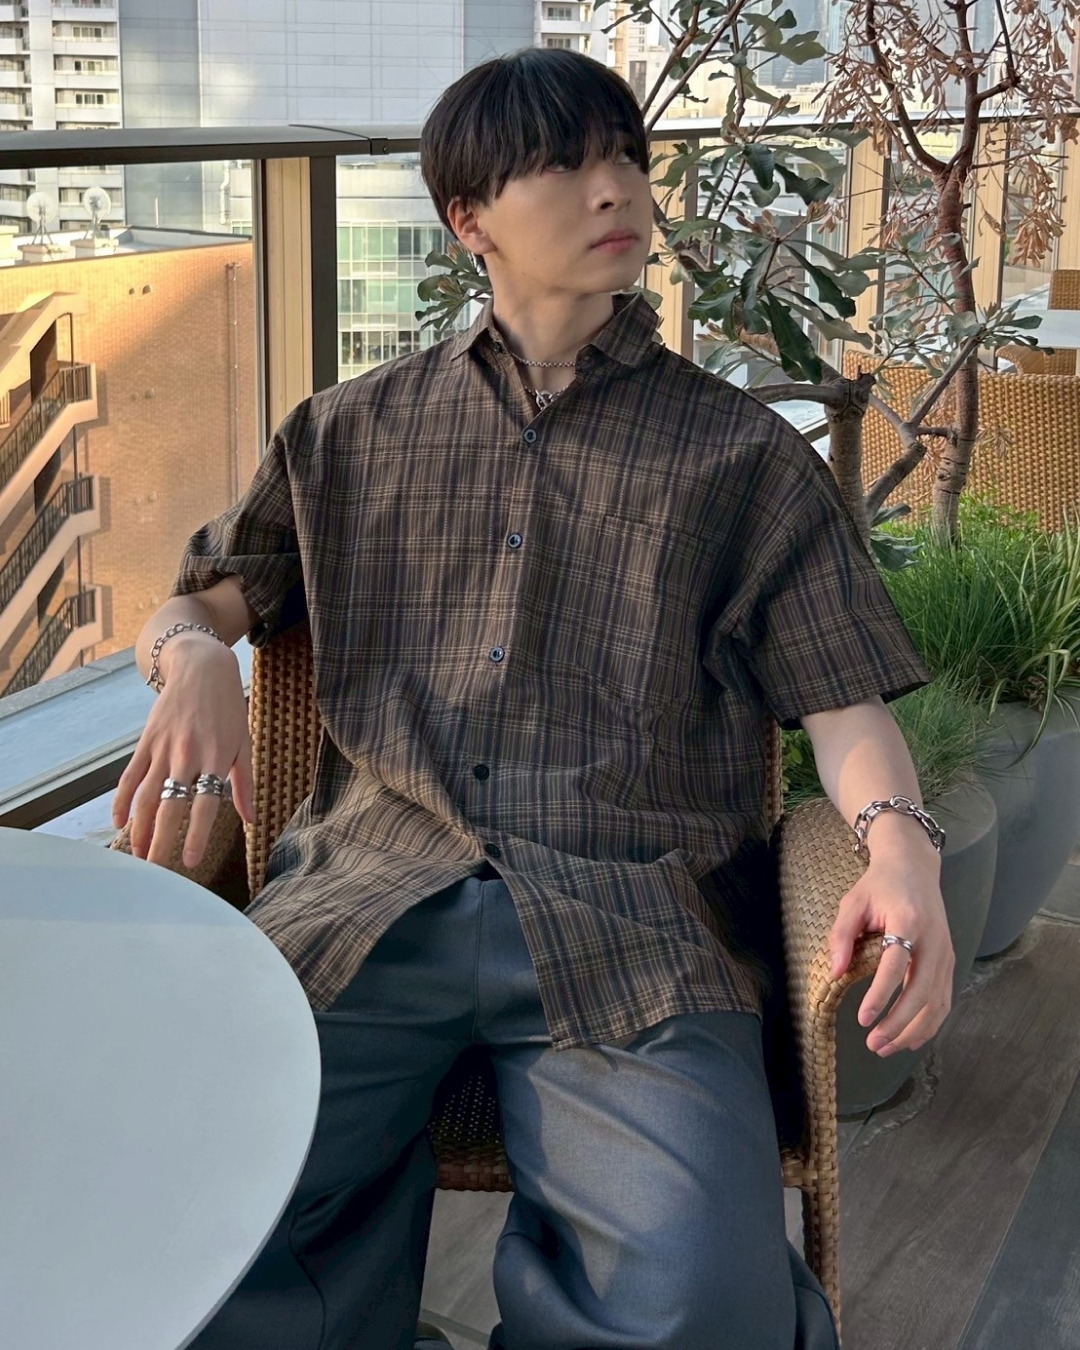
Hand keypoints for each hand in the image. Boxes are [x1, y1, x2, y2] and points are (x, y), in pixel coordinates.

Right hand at [112, 639, 253, 869]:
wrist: (201, 667)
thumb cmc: (228, 708)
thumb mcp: (243, 742)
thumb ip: (244, 784)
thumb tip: (250, 819)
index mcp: (216, 757)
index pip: (204, 805)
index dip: (195, 836)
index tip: (189, 862)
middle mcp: (187, 755)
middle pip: (169, 806)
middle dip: (160, 841)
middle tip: (154, 871)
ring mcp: (163, 748)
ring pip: (145, 795)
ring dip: (138, 828)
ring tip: (136, 855)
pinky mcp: (146, 741)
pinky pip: (129, 776)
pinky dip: (121, 801)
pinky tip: (118, 823)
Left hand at [828, 852, 954, 1056]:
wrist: (914, 867)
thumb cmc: (879, 885)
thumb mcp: (853, 902)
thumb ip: (842, 935)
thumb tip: (835, 973)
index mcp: (908, 920)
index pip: (896, 964)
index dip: (880, 994)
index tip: (862, 1018)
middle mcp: (934, 939)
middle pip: (921, 990)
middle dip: (898, 1023)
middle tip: (873, 1044)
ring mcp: (946, 951)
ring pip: (937, 1001)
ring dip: (913, 1030)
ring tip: (886, 1048)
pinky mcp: (949, 960)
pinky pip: (944, 999)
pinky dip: (930, 1023)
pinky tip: (910, 1039)